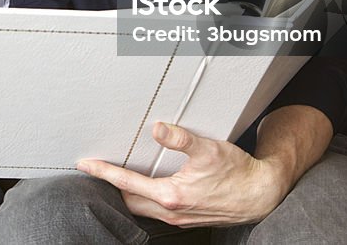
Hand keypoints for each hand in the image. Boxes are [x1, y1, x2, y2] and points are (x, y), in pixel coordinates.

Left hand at [76, 121, 290, 227]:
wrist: (260, 195)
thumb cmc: (237, 173)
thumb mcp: (208, 149)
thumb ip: (181, 139)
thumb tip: (158, 129)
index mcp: (171, 195)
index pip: (126, 183)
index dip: (104, 172)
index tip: (86, 164)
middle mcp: (171, 211)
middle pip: (129, 199)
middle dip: (111, 185)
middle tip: (97, 169)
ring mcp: (179, 218)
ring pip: (142, 207)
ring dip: (128, 192)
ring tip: (118, 176)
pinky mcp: (187, 218)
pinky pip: (156, 210)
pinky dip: (145, 197)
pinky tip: (148, 185)